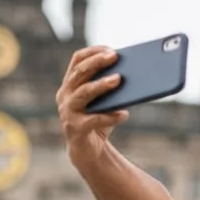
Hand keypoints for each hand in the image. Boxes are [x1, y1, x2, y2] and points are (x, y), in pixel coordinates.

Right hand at [56, 46, 129, 169]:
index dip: (93, 51)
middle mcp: (65, 95)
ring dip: (101, 84)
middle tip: (115, 57)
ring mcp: (67, 112)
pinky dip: (110, 117)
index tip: (110, 49)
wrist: (88, 151)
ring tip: (118, 79)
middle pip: (79, 73)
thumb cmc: (98, 121)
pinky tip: (124, 114)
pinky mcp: (75, 129)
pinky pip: (94, 120)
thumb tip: (134, 72)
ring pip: (83, 93)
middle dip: (97, 62)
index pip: (77, 60)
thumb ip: (110, 88)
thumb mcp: (103, 101)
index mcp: (70, 84)